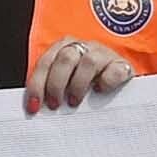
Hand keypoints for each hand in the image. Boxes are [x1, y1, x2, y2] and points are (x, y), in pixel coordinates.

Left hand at [24, 38, 140, 113]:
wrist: (118, 79)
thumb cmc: (87, 83)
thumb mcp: (66, 82)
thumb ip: (51, 89)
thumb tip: (36, 108)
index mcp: (65, 48)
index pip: (46, 62)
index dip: (37, 84)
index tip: (34, 106)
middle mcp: (84, 47)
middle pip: (65, 58)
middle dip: (56, 84)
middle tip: (55, 105)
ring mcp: (104, 54)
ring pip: (88, 62)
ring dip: (78, 84)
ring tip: (75, 102)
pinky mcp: (122, 65)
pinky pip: (114, 70)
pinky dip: (106, 82)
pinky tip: (100, 91)